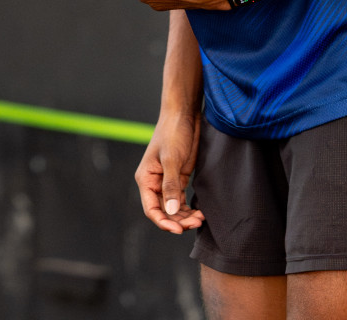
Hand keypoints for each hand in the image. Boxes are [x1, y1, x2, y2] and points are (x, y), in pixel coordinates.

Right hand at [135, 112, 204, 232]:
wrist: (184, 115)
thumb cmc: (173, 133)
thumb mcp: (171, 159)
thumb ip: (170, 186)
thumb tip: (169, 212)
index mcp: (146, 179)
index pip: (151, 209)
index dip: (163, 222)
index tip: (178, 230)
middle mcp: (155, 183)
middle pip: (164, 211)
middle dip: (178, 220)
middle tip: (195, 223)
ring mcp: (168, 181)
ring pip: (174, 208)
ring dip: (185, 216)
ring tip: (200, 218)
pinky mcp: (180, 178)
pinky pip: (182, 200)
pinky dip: (190, 208)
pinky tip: (200, 211)